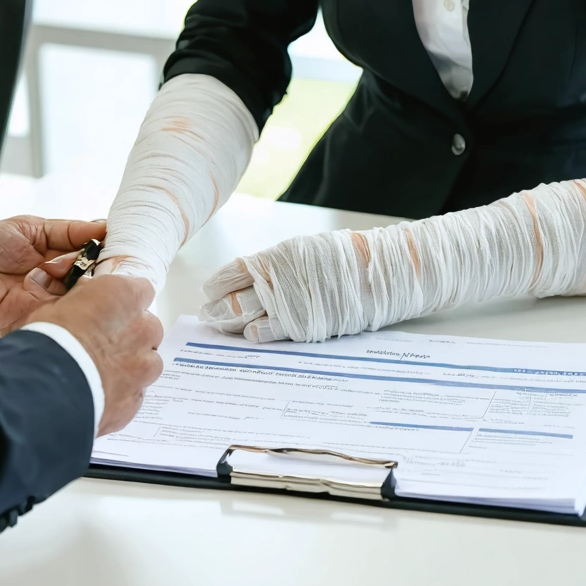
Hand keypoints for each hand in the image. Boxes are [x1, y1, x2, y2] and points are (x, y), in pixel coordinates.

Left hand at [0, 216, 106, 335]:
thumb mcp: (34, 228)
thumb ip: (70, 230)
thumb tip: (103, 227)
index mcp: (64, 258)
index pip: (95, 256)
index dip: (104, 251)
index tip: (110, 243)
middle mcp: (63, 281)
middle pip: (95, 277)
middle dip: (92, 265)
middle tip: (86, 256)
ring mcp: (55, 300)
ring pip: (83, 294)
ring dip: (76, 281)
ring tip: (56, 268)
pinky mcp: (43, 316)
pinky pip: (65, 312)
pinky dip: (66, 301)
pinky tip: (57, 287)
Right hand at [26, 275, 163, 434]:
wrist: (45, 387)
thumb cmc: (47, 340)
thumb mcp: (55, 305)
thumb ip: (83, 300)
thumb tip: (86, 298)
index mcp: (125, 296)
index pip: (142, 290)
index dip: (125, 301)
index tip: (112, 309)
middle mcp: (144, 328)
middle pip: (148, 328)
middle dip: (130, 335)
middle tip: (102, 344)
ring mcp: (144, 366)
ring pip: (148, 363)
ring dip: (131, 366)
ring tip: (100, 373)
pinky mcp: (136, 398)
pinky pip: (135, 393)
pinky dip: (121, 393)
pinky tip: (98, 393)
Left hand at [200, 229, 377, 343]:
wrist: (376, 273)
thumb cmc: (342, 260)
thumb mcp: (303, 251)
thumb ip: (276, 265)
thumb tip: (250, 277)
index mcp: (275, 258)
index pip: (233, 273)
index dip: (217, 286)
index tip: (209, 292)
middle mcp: (277, 282)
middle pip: (234, 300)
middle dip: (219, 309)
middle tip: (210, 315)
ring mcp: (289, 306)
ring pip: (247, 319)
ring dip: (232, 325)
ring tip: (224, 326)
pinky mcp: (303, 326)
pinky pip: (271, 333)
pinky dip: (257, 334)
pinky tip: (250, 334)